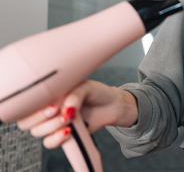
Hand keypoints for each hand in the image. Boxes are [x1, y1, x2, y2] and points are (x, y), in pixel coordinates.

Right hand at [16, 80, 137, 148]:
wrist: (112, 105)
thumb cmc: (96, 92)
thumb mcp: (85, 86)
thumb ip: (74, 95)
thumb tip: (66, 111)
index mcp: (47, 94)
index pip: (24, 103)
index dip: (29, 106)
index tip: (51, 104)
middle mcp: (46, 109)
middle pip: (25, 121)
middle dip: (39, 118)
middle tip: (57, 110)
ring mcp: (53, 123)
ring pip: (37, 132)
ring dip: (51, 127)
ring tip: (69, 119)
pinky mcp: (62, 134)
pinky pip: (49, 143)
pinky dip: (57, 139)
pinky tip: (69, 132)